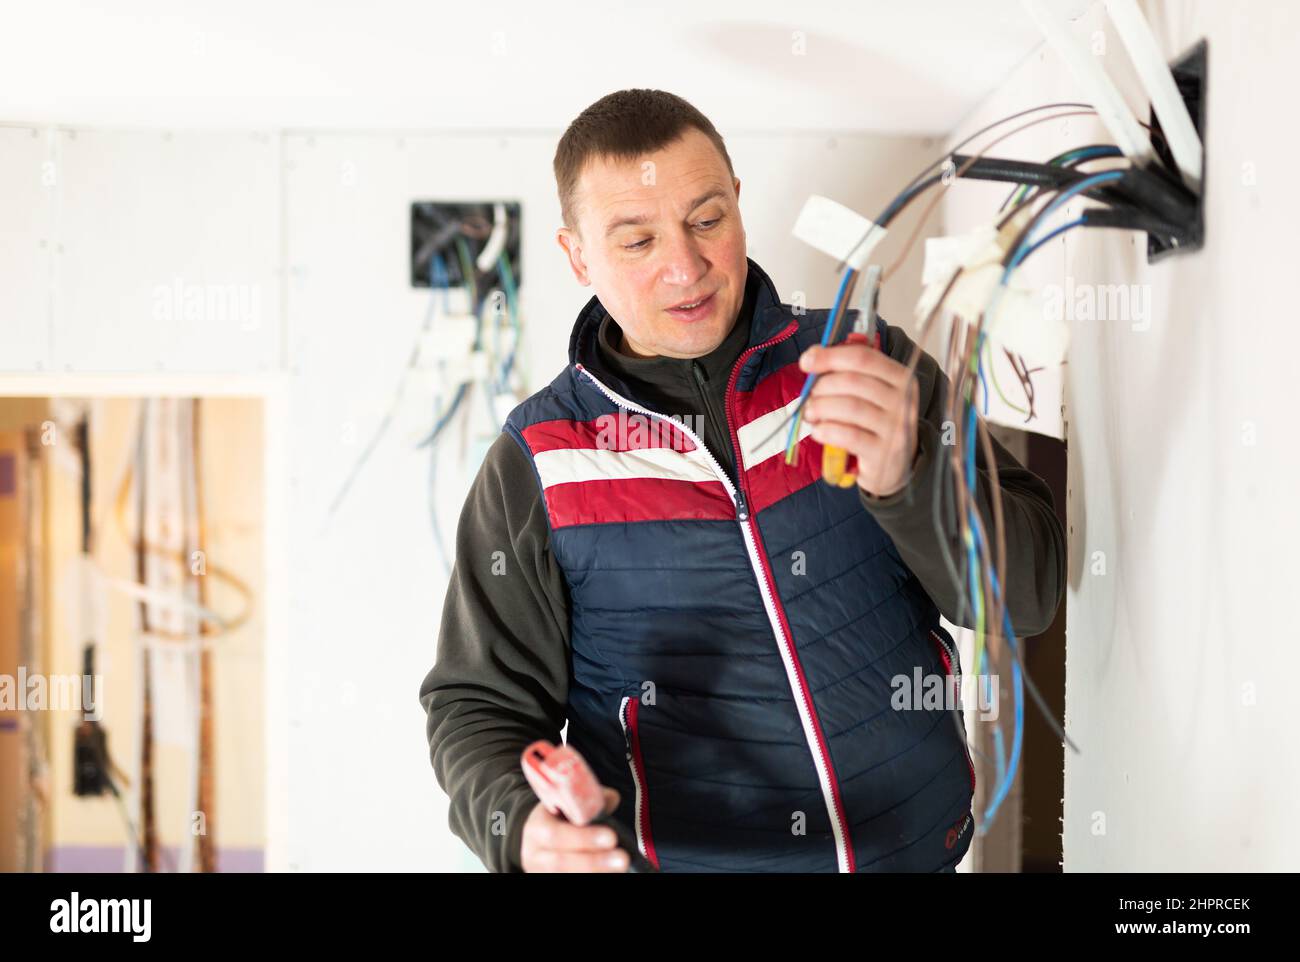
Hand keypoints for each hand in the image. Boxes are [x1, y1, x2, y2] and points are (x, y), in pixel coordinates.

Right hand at [520, 787, 629, 871]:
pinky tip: (612, 874)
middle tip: (622, 858)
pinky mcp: (552, 879)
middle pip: (560, 863)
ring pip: (566, 876)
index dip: (583, 837)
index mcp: (536, 828)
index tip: (611, 837)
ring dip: (595, 872)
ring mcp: (542, 872)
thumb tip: (612, 799)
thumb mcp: (566, 804)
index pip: (554, 834)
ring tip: (621, 867)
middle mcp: (534, 854)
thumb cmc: (557, 819)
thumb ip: (589, 801)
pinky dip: (593, 877)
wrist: (537, 842)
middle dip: (593, 861)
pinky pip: (570, 880)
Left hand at [798, 341, 918, 498]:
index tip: (805, 362)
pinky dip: (826, 430)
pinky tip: (819, 432)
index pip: (863, 357)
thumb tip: (812, 356)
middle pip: (852, 381)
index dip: (830, 357)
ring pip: (849, 407)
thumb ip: (847, 371)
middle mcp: (903, 399)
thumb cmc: (875, 422)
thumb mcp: (870, 393)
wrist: (894, 465)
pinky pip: (849, 435)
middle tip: (810, 398)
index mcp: (900, 377)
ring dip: (820, 408)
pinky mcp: (884, 452)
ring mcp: (897, 427)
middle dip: (822, 387)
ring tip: (811, 414)